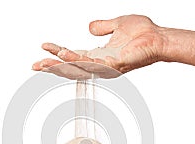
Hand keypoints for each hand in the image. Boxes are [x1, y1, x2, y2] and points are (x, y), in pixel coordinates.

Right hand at [32, 15, 165, 77]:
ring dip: (60, 64)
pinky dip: (77, 60)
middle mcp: (100, 63)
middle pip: (71, 67)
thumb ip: (102, 27)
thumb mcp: (117, 24)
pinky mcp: (114, 65)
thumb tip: (90, 28)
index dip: (58, 53)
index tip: (43, 47)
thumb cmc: (143, 33)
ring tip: (44, 62)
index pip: (73, 56)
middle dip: (52, 67)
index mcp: (99, 55)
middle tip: (35, 66)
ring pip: (78, 67)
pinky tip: (64, 55)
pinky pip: (92, 63)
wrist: (159, 37)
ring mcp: (107, 66)